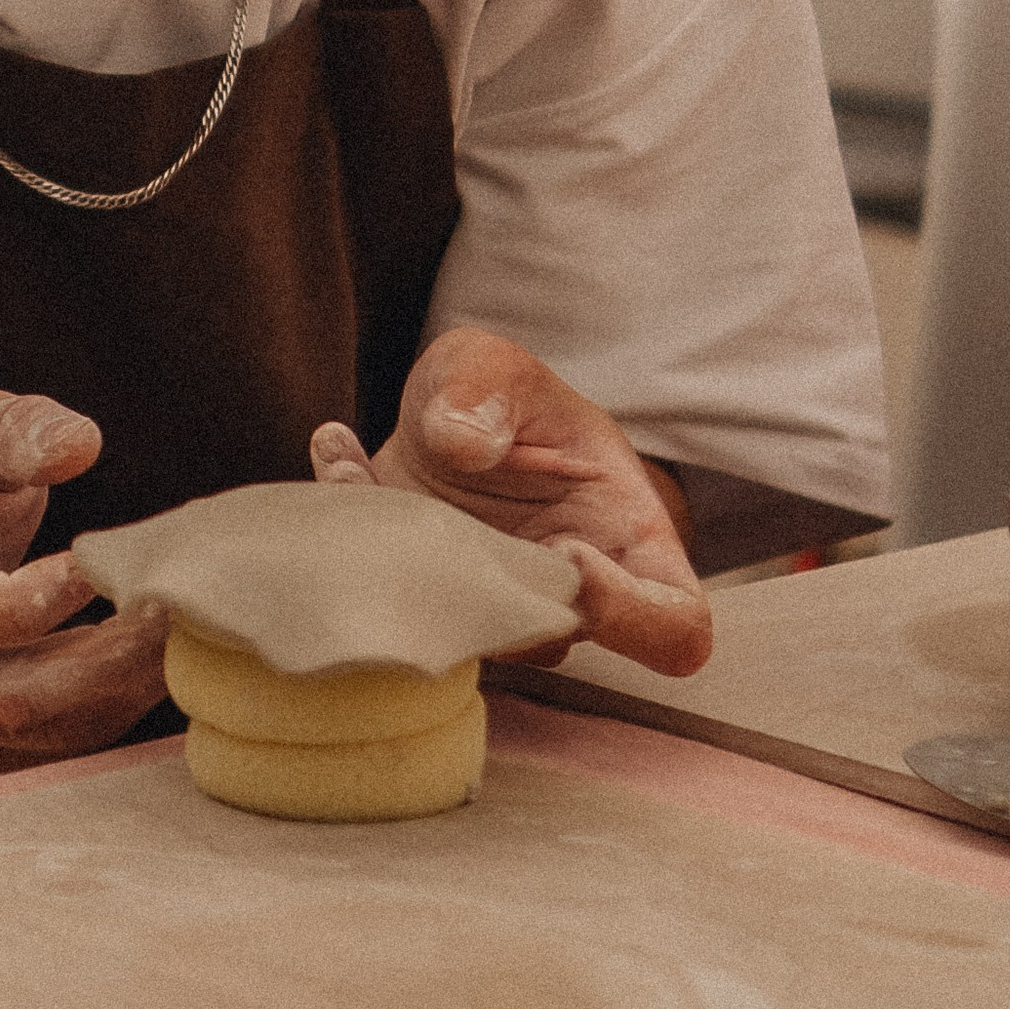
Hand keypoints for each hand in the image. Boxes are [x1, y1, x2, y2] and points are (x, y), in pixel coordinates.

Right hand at [0, 390, 168, 772]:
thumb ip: (20, 432)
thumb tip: (82, 446)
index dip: (35, 602)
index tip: (103, 563)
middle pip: (6, 697)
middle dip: (104, 662)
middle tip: (177, 613)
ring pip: (38, 732)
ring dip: (120, 691)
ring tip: (185, 640)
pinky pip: (51, 749)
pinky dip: (112, 711)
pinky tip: (157, 666)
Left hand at [312, 325, 712, 677]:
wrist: (440, 420)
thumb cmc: (500, 398)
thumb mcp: (496, 366)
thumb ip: (485, 388)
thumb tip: (465, 446)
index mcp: (626, 539)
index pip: (675, 627)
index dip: (631, 614)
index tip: (566, 556)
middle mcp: (567, 596)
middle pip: (552, 642)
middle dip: (489, 588)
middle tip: (440, 519)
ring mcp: (495, 612)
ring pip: (466, 635)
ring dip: (413, 567)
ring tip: (371, 471)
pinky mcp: (425, 613)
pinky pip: (388, 604)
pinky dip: (350, 525)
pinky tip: (333, 449)